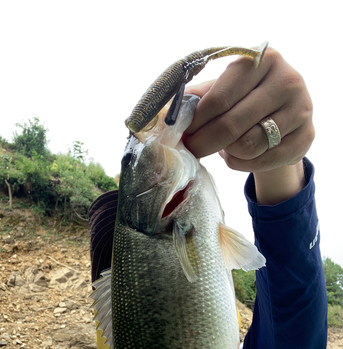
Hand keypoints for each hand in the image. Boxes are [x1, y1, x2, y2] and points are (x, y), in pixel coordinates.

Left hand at [183, 47, 313, 203]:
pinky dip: (243, 164)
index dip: (195, 122)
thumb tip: (168, 112)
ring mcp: (301, 109)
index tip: (180, 134)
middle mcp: (287, 80)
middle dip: (203, 143)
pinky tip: (238, 156)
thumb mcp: (225, 89)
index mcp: (262, 59)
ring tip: (222, 147)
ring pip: (248, 146)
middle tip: (192, 150)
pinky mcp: (306, 137)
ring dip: (227, 153)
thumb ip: (199, 98)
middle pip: (231, 126)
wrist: (285, 116)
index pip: (219, 98)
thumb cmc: (246, 99)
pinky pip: (263, 161)